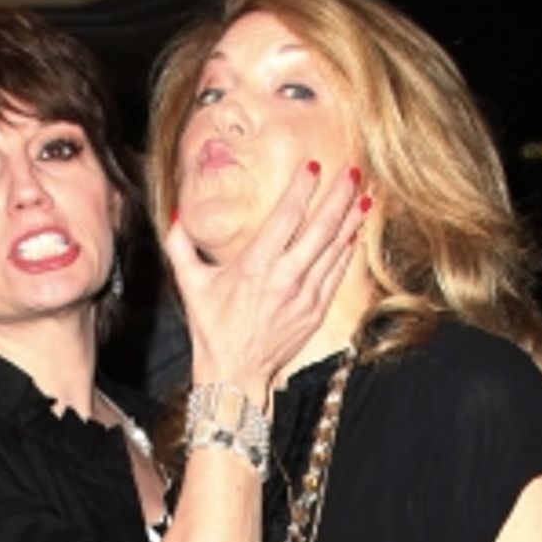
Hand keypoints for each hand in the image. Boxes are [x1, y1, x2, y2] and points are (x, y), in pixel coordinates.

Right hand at [166, 160, 362, 402]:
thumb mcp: (190, 285)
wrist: (235, 375)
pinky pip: (337, 273)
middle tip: (353, 172)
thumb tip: (176, 211)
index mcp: (255, 266)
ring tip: (364, 195)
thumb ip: (180, 244)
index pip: (286, 216)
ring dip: (352, 219)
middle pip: (321, 228)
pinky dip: (348, 250)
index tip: (313, 166)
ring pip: (336, 249)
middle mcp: (285, 279)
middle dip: (339, 197)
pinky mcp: (316, 312)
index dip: (302, 188)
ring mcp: (304, 296)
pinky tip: (355, 232)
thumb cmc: (212, 330)